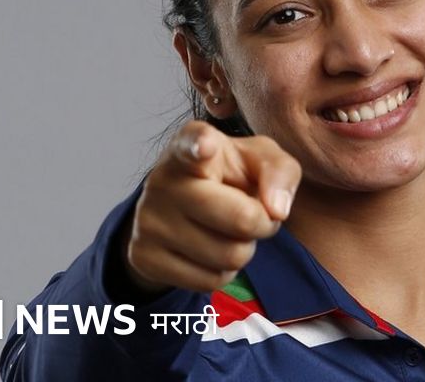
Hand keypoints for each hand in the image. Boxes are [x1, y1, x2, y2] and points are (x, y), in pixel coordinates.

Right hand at [123, 120, 301, 292]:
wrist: (176, 208)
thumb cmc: (226, 176)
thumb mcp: (258, 160)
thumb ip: (279, 171)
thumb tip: (277, 211)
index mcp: (190, 147)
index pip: (192, 144)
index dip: (201, 146)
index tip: (205, 146)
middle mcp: (163, 180)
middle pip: (241, 219)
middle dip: (263, 224)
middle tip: (256, 215)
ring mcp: (148, 220)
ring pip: (230, 256)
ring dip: (244, 249)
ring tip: (229, 230)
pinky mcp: (145, 257)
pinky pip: (210, 281)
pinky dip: (223, 271)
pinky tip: (211, 250)